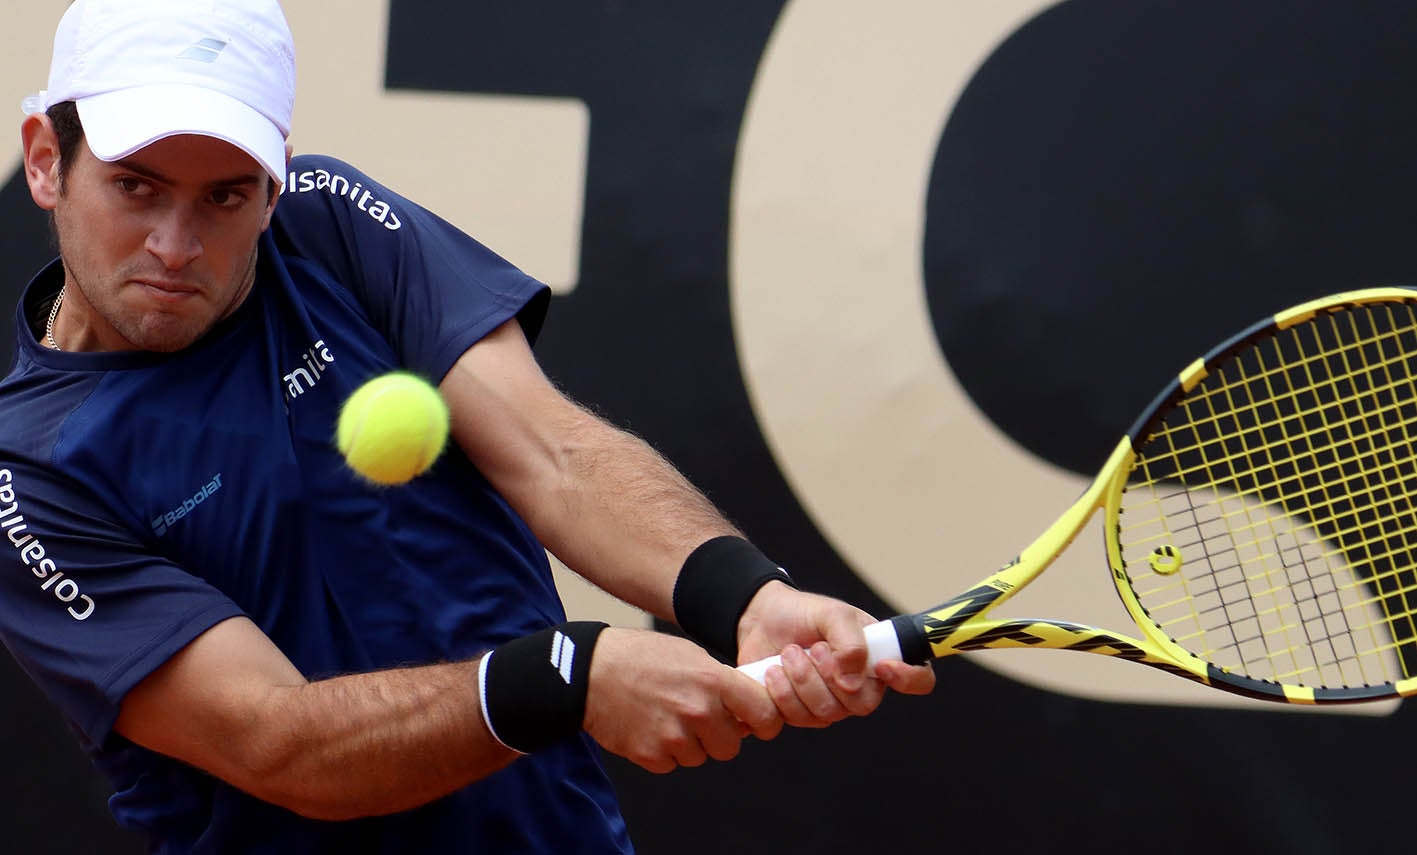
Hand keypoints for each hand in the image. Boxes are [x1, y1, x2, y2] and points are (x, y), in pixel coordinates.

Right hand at [583, 627, 783, 773]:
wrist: (589, 672)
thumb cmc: (641, 658)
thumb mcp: (690, 655)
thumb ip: (722, 683)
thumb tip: (748, 711)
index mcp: (713, 681)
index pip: (764, 714)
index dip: (764, 722)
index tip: (758, 724)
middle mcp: (698, 711)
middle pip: (730, 746)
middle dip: (719, 736)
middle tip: (698, 718)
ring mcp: (674, 736)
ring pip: (700, 757)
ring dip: (689, 744)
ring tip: (666, 716)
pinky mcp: (651, 755)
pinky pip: (672, 764)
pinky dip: (664, 752)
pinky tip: (649, 726)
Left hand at [735, 582, 934, 727]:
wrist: (760, 619)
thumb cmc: (805, 614)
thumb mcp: (833, 614)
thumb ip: (850, 642)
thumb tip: (852, 682)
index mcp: (879, 659)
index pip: (918, 679)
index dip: (910, 678)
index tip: (884, 667)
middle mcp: (860, 687)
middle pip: (862, 705)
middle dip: (830, 675)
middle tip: (813, 649)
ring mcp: (831, 704)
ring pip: (826, 713)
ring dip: (801, 679)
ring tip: (788, 653)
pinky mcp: (800, 714)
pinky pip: (796, 719)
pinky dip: (781, 692)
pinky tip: (773, 671)